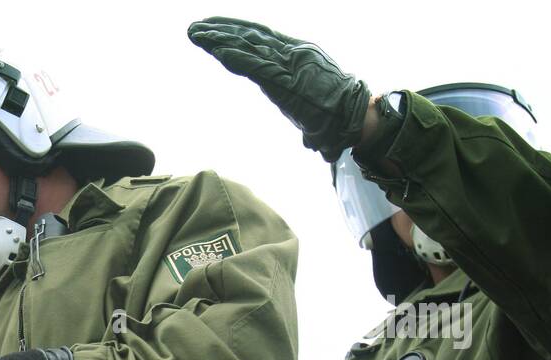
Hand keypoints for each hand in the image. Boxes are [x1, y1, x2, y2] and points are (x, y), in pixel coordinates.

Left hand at [187, 16, 370, 161]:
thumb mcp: (318, 110)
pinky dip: (234, 57)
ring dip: (219, 40)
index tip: (214, 28)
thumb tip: (309, 141)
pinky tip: (216, 51)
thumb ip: (309, 120)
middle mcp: (291, 52)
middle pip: (249, 36)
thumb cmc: (340, 116)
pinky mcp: (284, 79)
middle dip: (221, 30)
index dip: (237, 31)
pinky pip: (254, 64)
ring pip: (247, 46)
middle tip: (195, 28)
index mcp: (297, 54)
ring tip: (196, 34)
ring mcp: (288, 63)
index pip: (261, 38)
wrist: (355, 117)